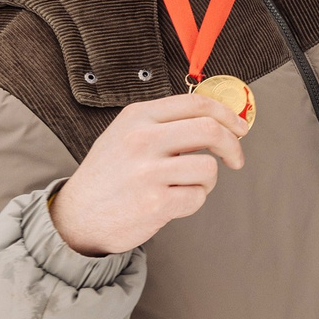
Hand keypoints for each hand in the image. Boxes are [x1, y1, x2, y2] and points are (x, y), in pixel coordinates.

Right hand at [47, 94, 250, 256]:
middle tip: (235, 159)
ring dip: (208, 181)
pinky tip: (174, 202)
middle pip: (211, 130)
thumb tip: (218, 119)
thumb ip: (165, 123)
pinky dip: (193, 201)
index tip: (240, 128)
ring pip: (208, 168)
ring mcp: (147, 171)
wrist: (78, 215)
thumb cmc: (110, 175)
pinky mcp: (155, 202)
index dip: (228, 115)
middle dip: (233, 146)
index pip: (197, 103)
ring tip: (190, 186)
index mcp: (138, 116)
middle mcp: (142, 139)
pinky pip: (197, 197)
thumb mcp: (126, 134)